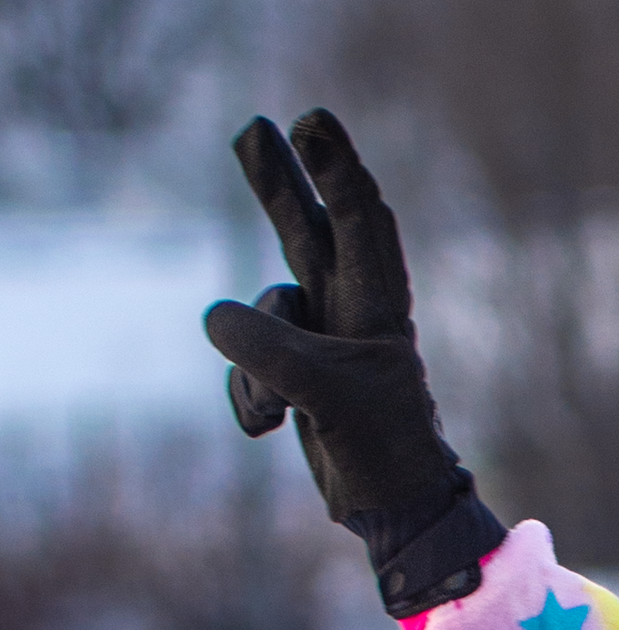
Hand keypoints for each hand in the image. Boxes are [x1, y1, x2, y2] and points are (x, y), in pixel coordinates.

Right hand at [204, 109, 501, 612]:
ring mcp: (317, 339)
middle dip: (277, 182)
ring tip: (280, 410)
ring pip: (260, 313)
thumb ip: (270, 349)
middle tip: (252, 127)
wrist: (392, 508)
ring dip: (254, 366)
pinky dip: (249, 396)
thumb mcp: (326, 393)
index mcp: (377, 303)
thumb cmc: (382, 446)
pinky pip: (244, 365)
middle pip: (304, 229)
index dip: (335, 168)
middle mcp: (349, 309)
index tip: (313, 121)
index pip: (358, 220)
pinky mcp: (292, 371)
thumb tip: (215, 316)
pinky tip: (271, 427)